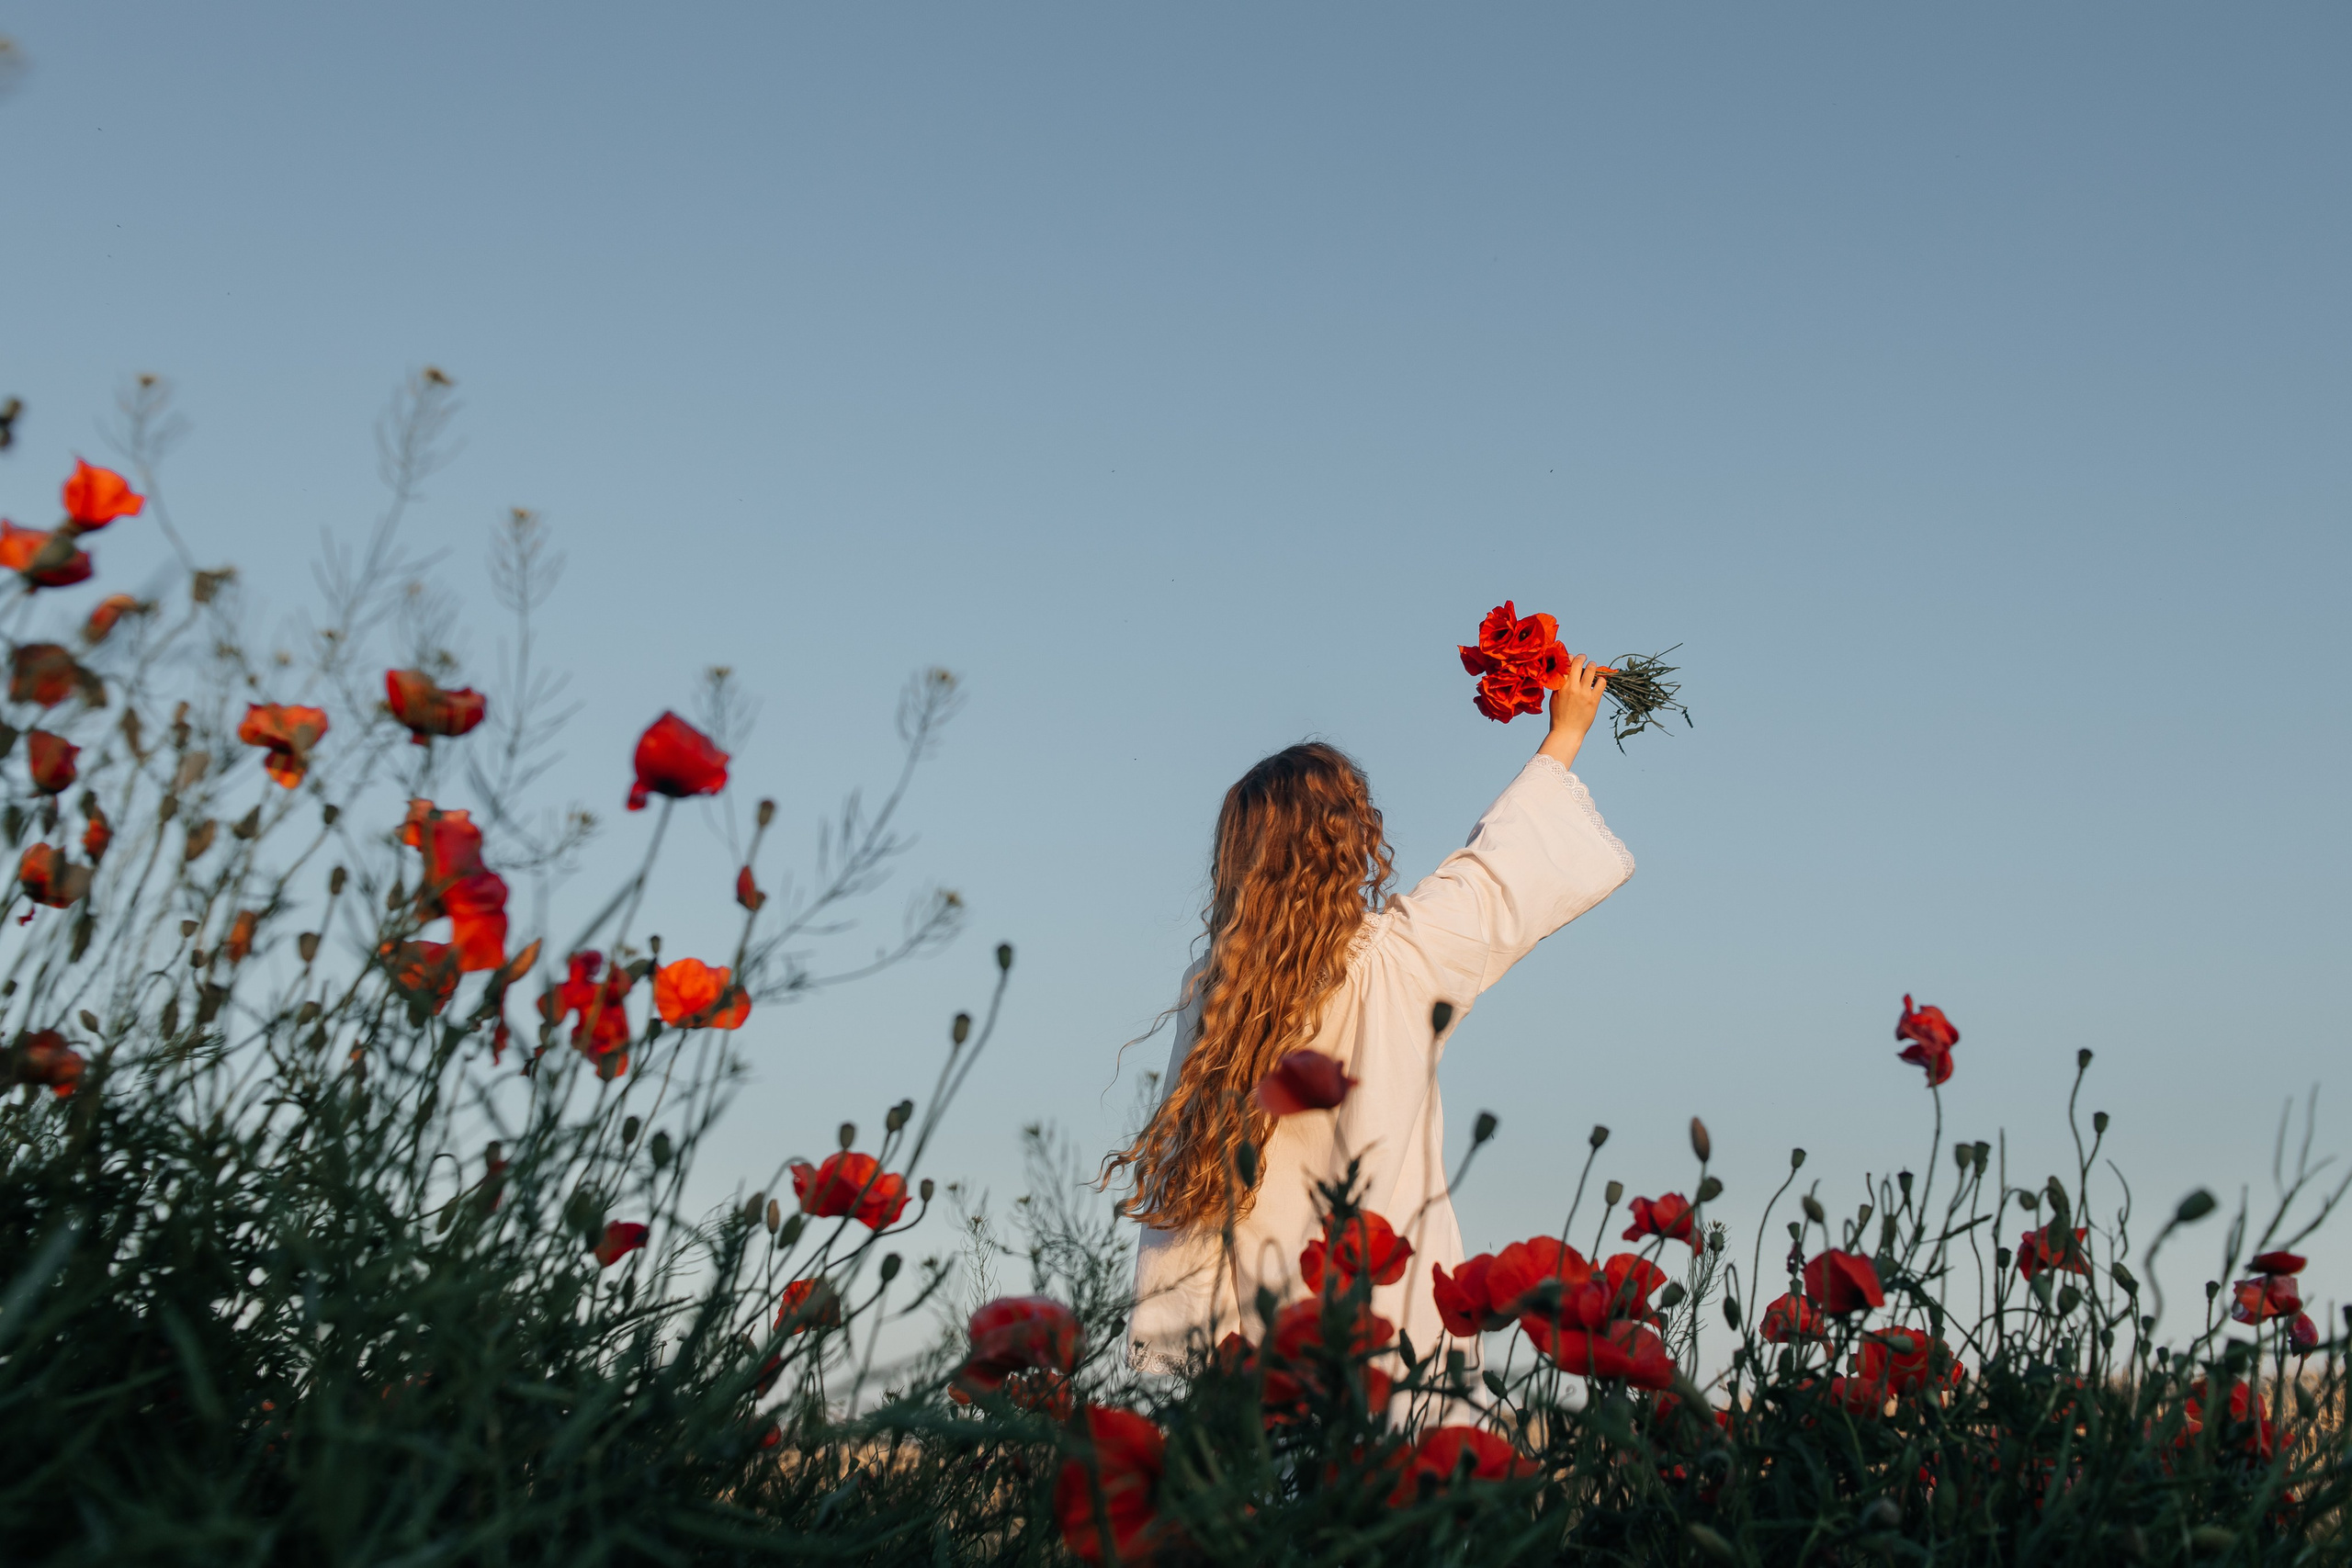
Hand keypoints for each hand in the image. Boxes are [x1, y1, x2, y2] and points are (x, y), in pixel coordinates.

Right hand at [1538, 656, 1607, 770]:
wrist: (1566, 732)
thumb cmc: (1559, 715)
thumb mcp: (1554, 697)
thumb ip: (1558, 684)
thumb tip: (1563, 672)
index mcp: (1560, 686)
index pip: (1565, 664)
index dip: (1569, 658)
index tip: (1572, 658)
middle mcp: (1572, 687)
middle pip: (1578, 663)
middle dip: (1582, 657)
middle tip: (1584, 658)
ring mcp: (1583, 693)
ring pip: (1592, 670)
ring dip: (1593, 666)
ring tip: (1593, 667)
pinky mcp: (1593, 700)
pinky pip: (1601, 683)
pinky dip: (1601, 680)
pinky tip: (1599, 681)